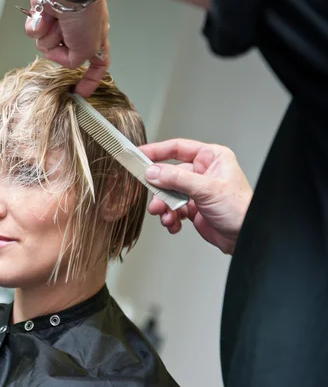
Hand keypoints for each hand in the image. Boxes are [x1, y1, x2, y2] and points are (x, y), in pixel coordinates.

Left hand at [24, 0, 109, 96]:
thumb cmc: (85, 12)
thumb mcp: (89, 49)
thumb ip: (74, 63)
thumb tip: (54, 55)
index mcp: (94, 39)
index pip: (96, 66)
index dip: (89, 81)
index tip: (80, 93)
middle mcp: (76, 33)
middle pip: (62, 56)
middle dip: (59, 49)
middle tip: (67, 36)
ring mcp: (58, 25)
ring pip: (44, 45)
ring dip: (48, 35)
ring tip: (57, 22)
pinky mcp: (43, 15)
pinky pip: (33, 32)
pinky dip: (37, 25)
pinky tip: (45, 16)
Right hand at [139, 139, 252, 254]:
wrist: (247, 237)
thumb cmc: (241, 209)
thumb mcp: (207, 189)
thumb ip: (177, 179)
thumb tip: (153, 172)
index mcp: (211, 158)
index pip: (178, 148)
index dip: (156, 151)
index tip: (139, 155)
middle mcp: (203, 172)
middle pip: (169, 174)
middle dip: (160, 189)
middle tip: (153, 197)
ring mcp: (197, 191)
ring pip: (168, 194)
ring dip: (164, 207)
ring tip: (166, 216)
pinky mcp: (193, 208)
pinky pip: (173, 209)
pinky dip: (171, 218)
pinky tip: (174, 224)